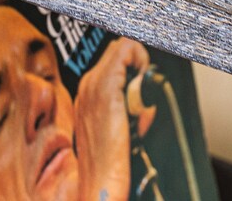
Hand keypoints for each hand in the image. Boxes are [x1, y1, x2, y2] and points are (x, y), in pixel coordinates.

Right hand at [73, 38, 151, 200]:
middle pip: (120, 50)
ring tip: (141, 104)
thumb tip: (143, 93)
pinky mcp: (106, 89)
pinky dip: (142, 64)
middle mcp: (88, 84)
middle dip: (138, 69)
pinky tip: (142, 96)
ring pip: (125, 47)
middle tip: (142, 101)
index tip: (143, 95)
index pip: (116, 58)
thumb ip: (124, 106)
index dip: (136, 70)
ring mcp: (94, 84)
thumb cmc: (109, 163)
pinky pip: (128, 49)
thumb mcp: (116, 128)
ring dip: (140, 71)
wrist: (98, 185)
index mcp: (88, 93)